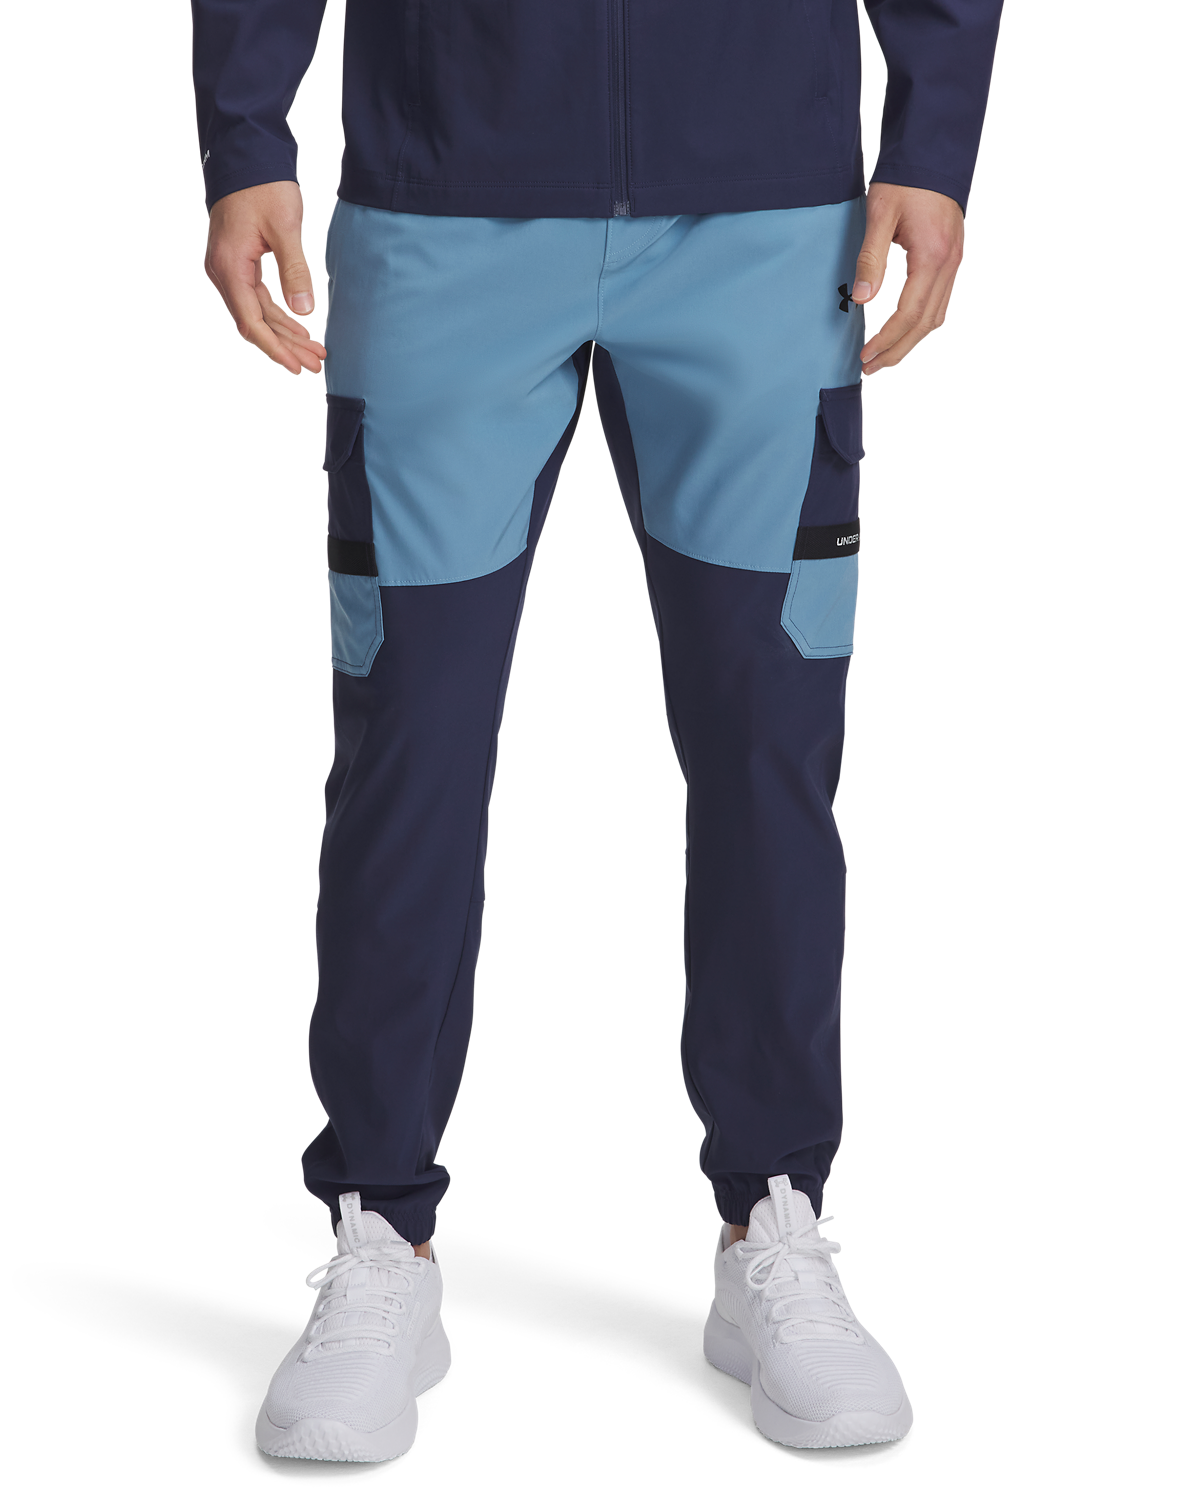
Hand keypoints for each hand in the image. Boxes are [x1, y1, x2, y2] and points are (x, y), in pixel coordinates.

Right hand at [204, 181, 326, 375]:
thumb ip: (294, 270)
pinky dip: (278, 315)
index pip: (251, 322)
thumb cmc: (263, 184)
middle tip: (317, 364)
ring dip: (284, 334)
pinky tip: (300, 328)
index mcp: (229, 266)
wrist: (246, 153)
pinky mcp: (237, 262)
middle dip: (286, 346)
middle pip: (253, 323)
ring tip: (315, 350)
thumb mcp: (284, 227)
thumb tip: (304, 311)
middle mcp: (222, 271)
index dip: (275, 349)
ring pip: (256, 312)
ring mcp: (227, 268)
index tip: (298, 367)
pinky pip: (256, 298)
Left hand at [851, 183, 964, 375]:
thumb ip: (870, 258)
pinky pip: (941, 301)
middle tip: (870, 368)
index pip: (909, 313)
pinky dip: (922, 322)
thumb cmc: (905, 179)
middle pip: (926, 324)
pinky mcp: (952, 257)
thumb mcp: (879, 214)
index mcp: (933, 255)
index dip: (887, 340)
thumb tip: (861, 299)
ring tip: (884, 356)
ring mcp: (955, 261)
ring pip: (937, 316)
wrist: (933, 151)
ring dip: (911, 340)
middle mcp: (950, 263)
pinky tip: (903, 329)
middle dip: (897, 350)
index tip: (865, 357)